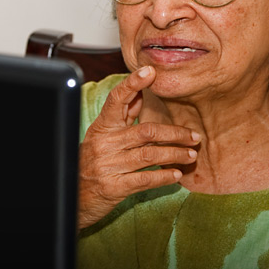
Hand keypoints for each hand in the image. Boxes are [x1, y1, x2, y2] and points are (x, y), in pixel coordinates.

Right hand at [77, 66, 199, 229]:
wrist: (73, 196)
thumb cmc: (89, 163)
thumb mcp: (101, 136)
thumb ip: (122, 117)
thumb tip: (141, 93)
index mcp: (102, 127)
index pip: (117, 99)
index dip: (133, 84)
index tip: (150, 72)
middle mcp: (104, 144)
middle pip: (146, 131)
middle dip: (174, 133)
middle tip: (194, 136)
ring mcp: (109, 165)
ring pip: (149, 154)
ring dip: (175, 154)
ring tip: (191, 155)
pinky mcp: (114, 186)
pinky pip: (145, 179)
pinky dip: (164, 176)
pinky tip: (176, 174)